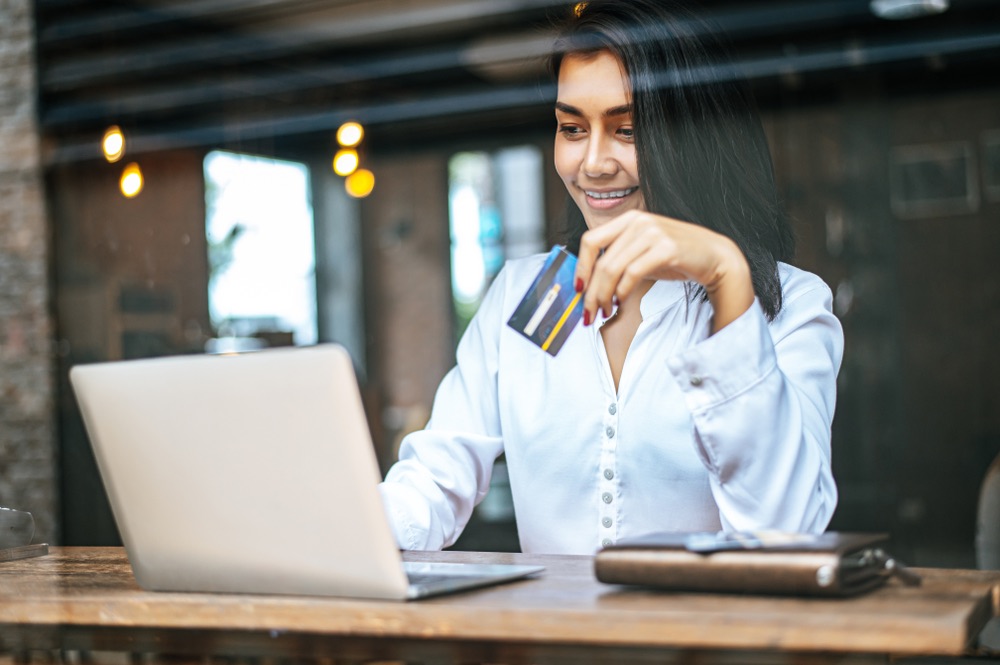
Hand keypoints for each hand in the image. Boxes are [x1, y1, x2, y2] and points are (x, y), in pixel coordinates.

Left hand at [574, 210, 754, 333]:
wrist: (715, 256)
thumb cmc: (676, 257)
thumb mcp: (641, 253)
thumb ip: (617, 260)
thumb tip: (589, 284)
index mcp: (628, 220)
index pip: (591, 240)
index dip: (581, 267)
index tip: (578, 289)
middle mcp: (639, 222)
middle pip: (601, 260)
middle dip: (591, 291)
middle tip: (589, 311)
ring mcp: (653, 233)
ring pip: (613, 268)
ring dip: (604, 295)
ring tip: (604, 310)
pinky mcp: (667, 248)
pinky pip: (633, 273)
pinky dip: (622, 291)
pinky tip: (620, 302)